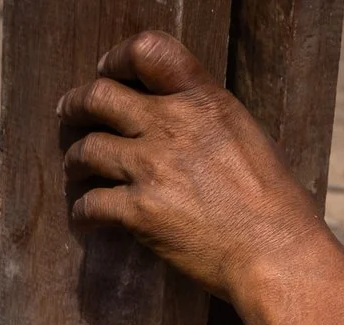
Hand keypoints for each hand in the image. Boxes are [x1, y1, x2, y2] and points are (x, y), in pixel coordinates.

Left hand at [57, 32, 333, 307]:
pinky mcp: (138, 212)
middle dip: (76, 105)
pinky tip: (85, 219)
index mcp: (203, 101)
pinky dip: (82, 213)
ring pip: (87, 151)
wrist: (274, 253)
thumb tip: (182, 120)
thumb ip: (208, 120)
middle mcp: (171, 125)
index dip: (118, 58)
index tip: (108, 71)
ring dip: (75, 160)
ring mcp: (151, 168)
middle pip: (99, 97)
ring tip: (76, 168)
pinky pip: (90, 205)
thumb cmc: (275, 203)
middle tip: (68, 115)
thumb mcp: (248, 137)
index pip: (148, 51)